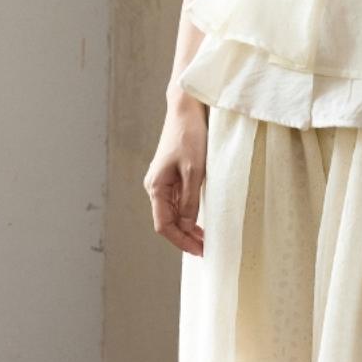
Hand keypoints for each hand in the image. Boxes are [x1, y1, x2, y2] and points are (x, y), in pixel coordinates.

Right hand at [144, 96, 207, 255]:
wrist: (186, 110)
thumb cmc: (190, 136)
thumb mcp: (194, 171)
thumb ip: (190, 200)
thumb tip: (188, 226)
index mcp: (156, 187)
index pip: (164, 225)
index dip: (181, 241)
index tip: (199, 250)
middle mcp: (156, 187)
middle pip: (167, 222)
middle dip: (185, 238)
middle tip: (205, 249)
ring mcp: (163, 182)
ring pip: (173, 214)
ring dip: (187, 228)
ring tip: (205, 239)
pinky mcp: (172, 176)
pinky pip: (177, 203)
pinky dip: (188, 215)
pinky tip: (200, 221)